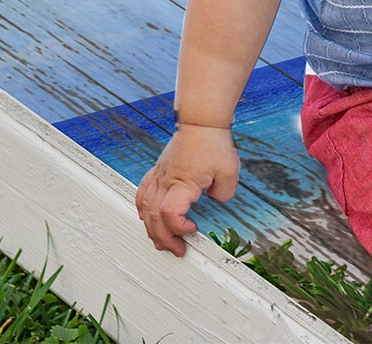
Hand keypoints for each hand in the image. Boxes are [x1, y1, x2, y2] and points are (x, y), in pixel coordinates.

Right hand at [135, 124, 238, 255]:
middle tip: (177, 249)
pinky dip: (142, 210)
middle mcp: (166, 181)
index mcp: (182, 183)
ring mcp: (159, 175)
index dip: (178, 228)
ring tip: (162, 241)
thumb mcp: (229, 170)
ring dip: (151, 229)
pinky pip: (142, 193)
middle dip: (164, 239)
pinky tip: (147, 218)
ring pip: (145, 208)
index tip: (193, 230)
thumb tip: (215, 202)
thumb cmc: (214, 142)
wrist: (201, 121)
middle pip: (154, 218)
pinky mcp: (159, 170)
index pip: (169, 214)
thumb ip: (224, 193)